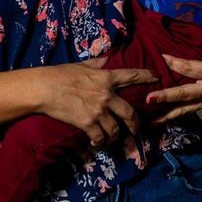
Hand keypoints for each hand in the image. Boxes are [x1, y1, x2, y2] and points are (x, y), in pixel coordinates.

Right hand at [39, 58, 156, 144]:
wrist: (44, 88)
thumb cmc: (60, 74)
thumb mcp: (81, 65)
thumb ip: (96, 63)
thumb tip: (105, 59)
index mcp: (106, 77)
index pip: (133, 75)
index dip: (147, 76)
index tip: (158, 78)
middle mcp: (106, 95)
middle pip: (130, 113)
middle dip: (135, 124)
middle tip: (136, 130)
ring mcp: (98, 111)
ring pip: (116, 129)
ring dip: (115, 136)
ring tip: (112, 138)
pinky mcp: (87, 123)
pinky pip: (100, 137)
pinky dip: (100, 141)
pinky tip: (98, 142)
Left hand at [144, 39, 201, 123]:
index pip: (192, 68)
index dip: (176, 63)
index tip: (162, 57)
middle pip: (185, 93)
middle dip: (166, 96)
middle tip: (149, 98)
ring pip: (185, 108)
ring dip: (167, 113)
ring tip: (150, 119)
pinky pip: (188, 111)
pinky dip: (174, 116)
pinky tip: (159, 120)